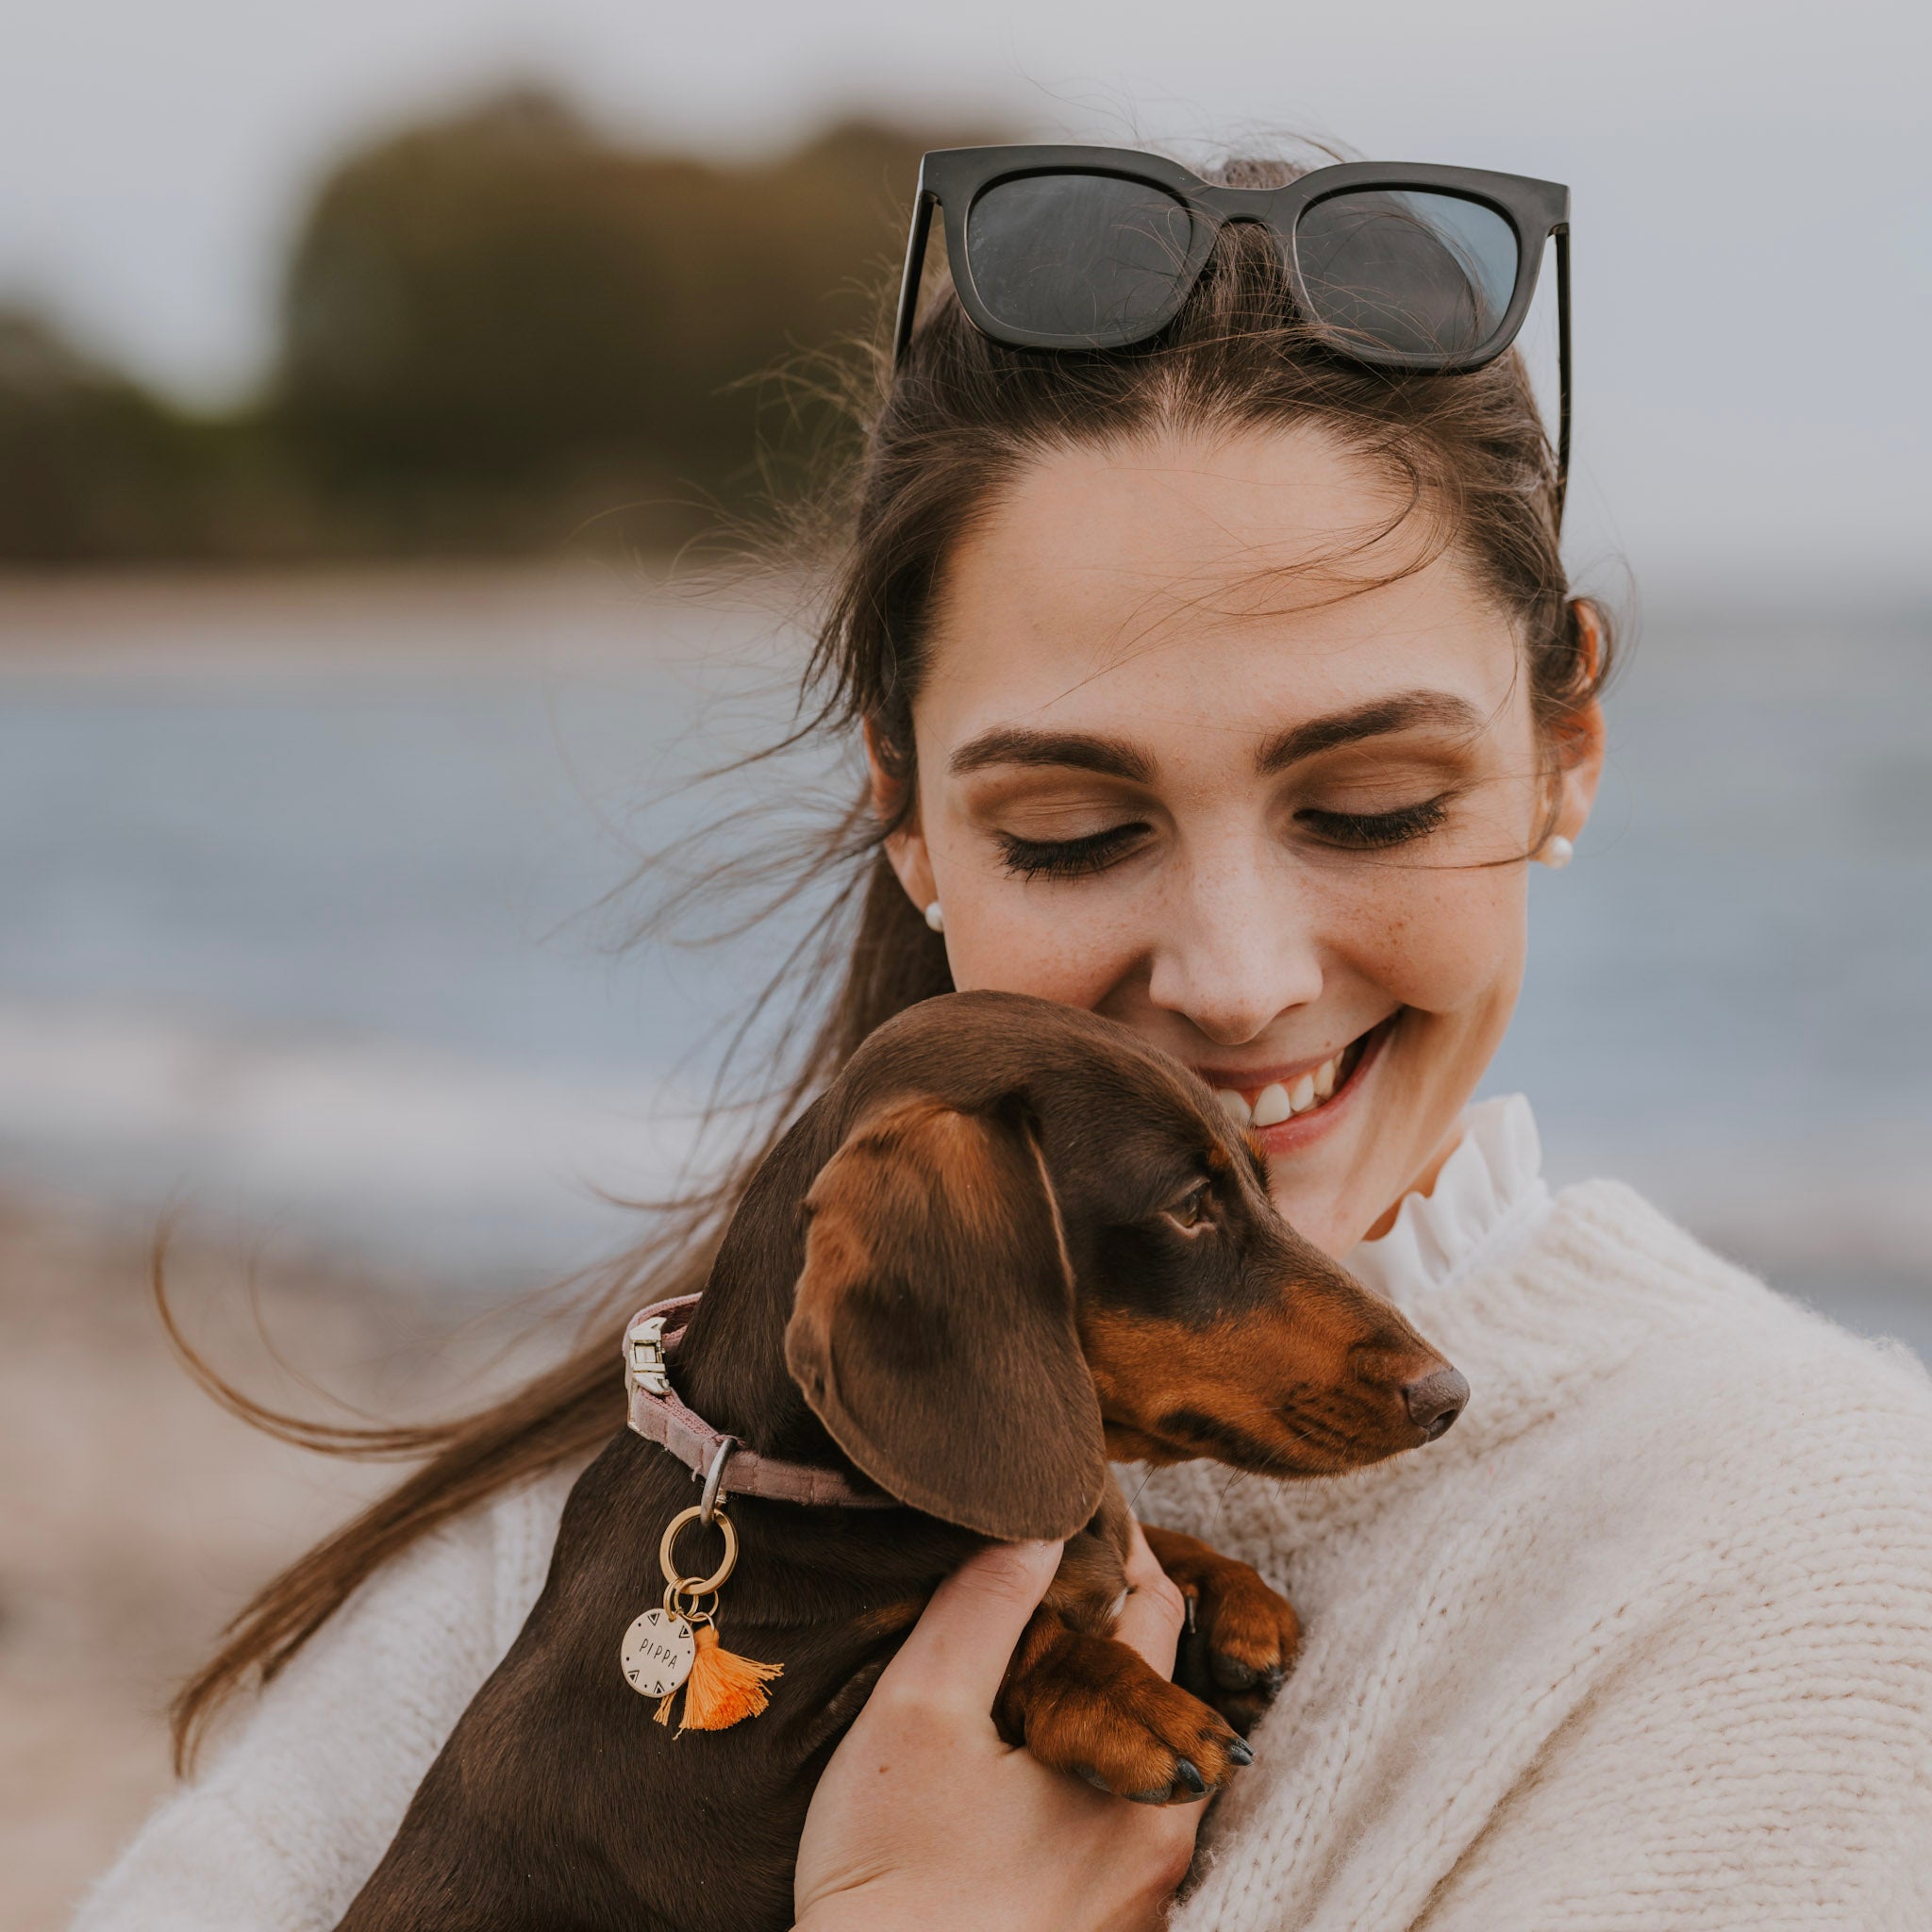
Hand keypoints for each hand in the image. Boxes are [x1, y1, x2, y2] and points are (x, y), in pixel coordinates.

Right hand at [793, 1520, 1197, 1931]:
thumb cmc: (889, 1878)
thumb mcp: (921, 1715)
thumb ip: (983, 1608)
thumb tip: (1039, 1525)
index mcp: (1140, 1773)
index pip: (1157, 1612)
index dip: (1113, 1548)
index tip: (1071, 1506)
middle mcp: (1165, 1839)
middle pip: (1158, 1688)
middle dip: (1108, 1626)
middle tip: (1044, 1574)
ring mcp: (1141, 1900)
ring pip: (1136, 1757)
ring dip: (1094, 1705)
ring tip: (1027, 1660)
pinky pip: (1113, 1824)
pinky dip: (1083, 1775)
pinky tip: (1020, 1764)